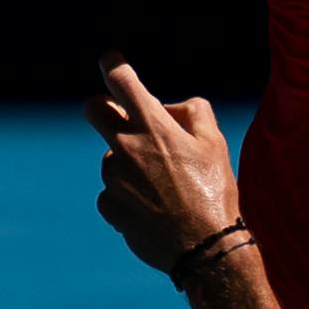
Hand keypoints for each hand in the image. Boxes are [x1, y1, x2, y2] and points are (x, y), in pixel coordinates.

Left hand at [84, 55, 240, 274]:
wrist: (205, 248)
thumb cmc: (215, 192)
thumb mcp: (215, 143)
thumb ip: (193, 111)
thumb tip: (169, 108)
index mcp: (153, 126)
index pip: (120, 79)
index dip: (112, 63)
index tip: (111, 60)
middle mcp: (126, 147)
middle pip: (93, 110)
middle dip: (103, 107)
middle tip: (123, 118)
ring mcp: (114, 178)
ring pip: (110, 157)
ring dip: (127, 162)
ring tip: (162, 186)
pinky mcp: (109, 206)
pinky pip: (111, 191)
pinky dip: (127, 195)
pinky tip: (153, 208)